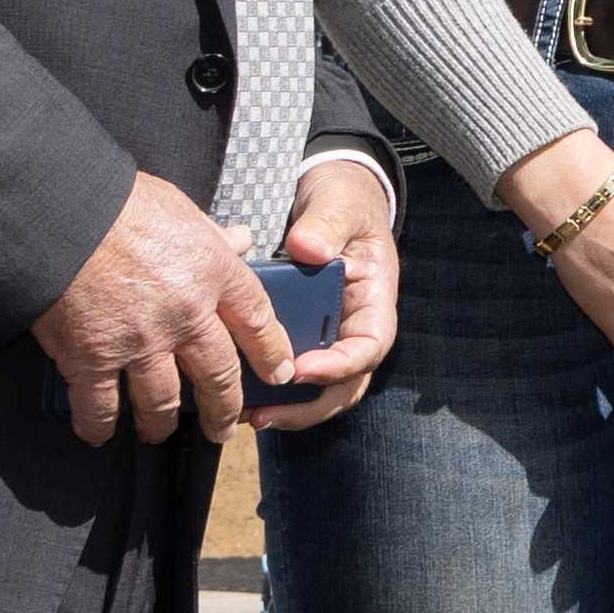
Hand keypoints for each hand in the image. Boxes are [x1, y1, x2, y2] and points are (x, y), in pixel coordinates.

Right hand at [30, 170, 281, 446]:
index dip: (272, 352)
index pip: (258, 320)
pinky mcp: (91, 358)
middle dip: (224, 408)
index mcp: (213, 272)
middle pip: (218, 375)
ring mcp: (140, 342)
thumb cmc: (117, 202)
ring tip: (161, 433)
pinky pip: (100, 406)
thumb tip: (240, 239)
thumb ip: (211, 234)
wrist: (58, 213)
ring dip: (163, 425)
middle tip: (225, 427)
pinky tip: (99, 434)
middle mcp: (186, 314)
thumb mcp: (179, 208)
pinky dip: (99, 426)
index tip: (280, 373)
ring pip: (164, 401)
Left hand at [257, 156, 400, 423]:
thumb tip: (308, 249)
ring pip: (320, 388)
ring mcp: (331, 334)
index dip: (339, 365)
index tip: (300, 368)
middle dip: (308, 407)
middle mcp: (356, 326)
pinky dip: (271, 387)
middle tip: (266, 415)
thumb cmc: (343, 200)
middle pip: (345, 384)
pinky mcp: (303, 334)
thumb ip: (326, 225)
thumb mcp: (339, 204)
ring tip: (249, 416)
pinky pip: (293, 369)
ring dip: (288, 408)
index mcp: (375, 300)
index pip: (369, 346)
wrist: (330, 196)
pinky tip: (238, 392)